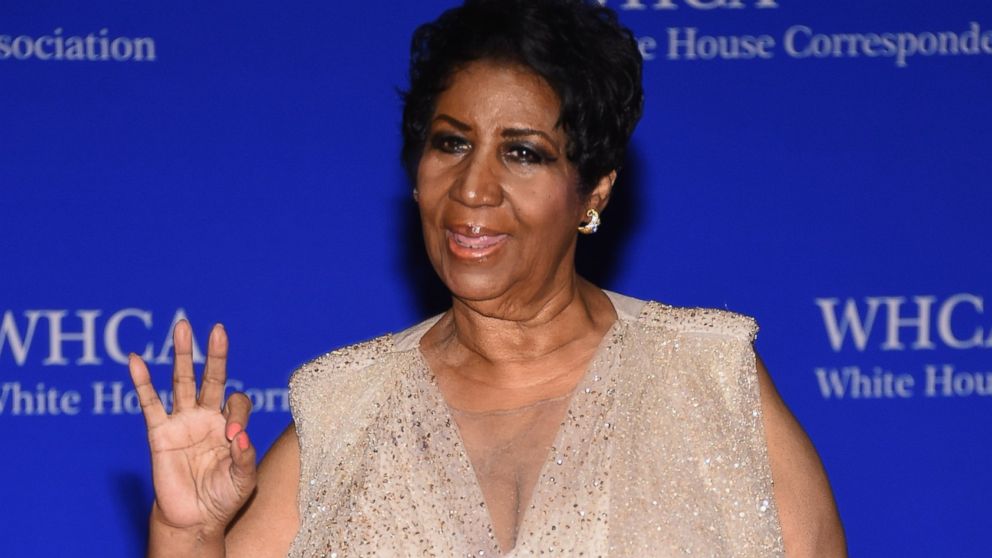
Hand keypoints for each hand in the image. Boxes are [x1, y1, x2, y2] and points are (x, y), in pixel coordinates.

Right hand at [129, 320, 256, 538]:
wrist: (194, 519)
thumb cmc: (222, 498)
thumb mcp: (244, 480)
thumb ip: (245, 457)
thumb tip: (239, 435)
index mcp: (230, 424)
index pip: (237, 402)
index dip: (237, 414)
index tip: (233, 436)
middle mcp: (206, 417)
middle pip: (212, 378)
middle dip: (215, 354)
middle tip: (217, 329)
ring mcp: (182, 422)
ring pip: (182, 381)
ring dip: (182, 355)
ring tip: (182, 327)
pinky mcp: (160, 433)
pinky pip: (149, 403)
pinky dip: (141, 381)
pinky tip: (135, 360)